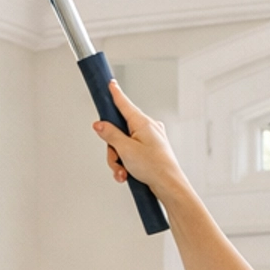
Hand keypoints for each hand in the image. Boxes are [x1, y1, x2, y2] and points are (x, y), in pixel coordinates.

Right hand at [92, 79, 183, 198]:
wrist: (169, 186)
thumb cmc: (154, 167)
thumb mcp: (125, 149)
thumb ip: (110, 135)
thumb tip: (100, 124)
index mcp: (142, 122)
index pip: (124, 103)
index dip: (115, 93)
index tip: (110, 83)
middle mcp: (148, 128)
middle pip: (119, 130)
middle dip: (113, 148)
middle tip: (115, 159)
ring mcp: (150, 140)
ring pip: (123, 145)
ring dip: (119, 160)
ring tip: (123, 172)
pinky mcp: (150, 151)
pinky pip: (131, 153)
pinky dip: (126, 164)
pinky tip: (127, 175)